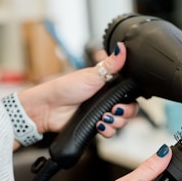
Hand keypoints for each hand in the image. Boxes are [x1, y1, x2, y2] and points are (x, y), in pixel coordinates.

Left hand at [17, 42, 137, 136]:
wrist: (49, 108)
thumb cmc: (66, 88)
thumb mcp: (92, 74)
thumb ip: (111, 64)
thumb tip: (122, 47)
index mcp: (109, 87)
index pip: (130, 95)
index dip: (131, 100)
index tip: (123, 101)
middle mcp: (107, 101)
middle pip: (129, 111)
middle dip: (125, 113)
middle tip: (114, 110)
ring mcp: (102, 114)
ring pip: (121, 123)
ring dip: (115, 123)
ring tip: (103, 118)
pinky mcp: (96, 126)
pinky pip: (110, 133)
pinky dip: (107, 131)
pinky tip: (98, 125)